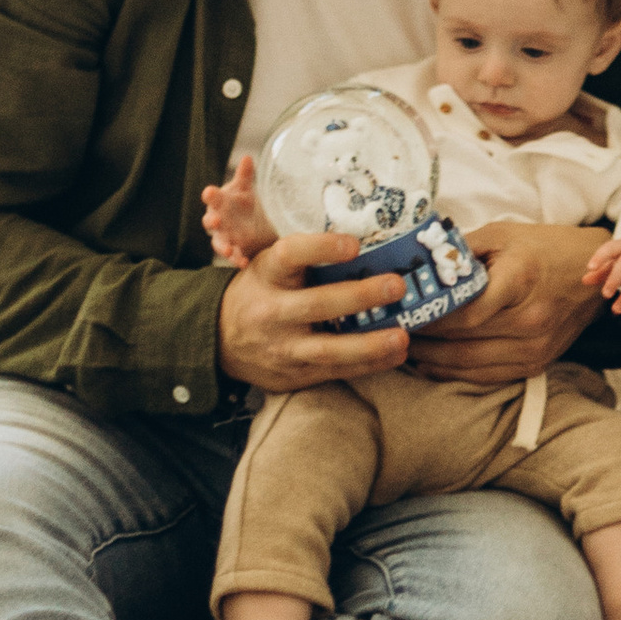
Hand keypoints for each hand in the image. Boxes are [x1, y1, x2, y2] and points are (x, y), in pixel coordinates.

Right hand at [202, 154, 275, 267]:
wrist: (249, 224)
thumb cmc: (241, 202)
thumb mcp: (245, 188)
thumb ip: (245, 175)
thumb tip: (247, 157)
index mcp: (219, 203)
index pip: (212, 198)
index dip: (211, 195)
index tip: (209, 191)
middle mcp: (217, 221)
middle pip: (210, 222)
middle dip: (211, 221)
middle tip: (214, 220)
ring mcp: (224, 237)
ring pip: (219, 243)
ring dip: (223, 247)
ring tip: (229, 251)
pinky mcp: (233, 250)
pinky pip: (233, 257)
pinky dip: (237, 260)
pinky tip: (243, 263)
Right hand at [215, 229, 407, 389]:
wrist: (218, 340)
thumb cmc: (260, 291)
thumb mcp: (269, 266)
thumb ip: (306, 257)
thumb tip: (368, 244)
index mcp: (266, 274)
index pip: (290, 255)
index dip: (321, 248)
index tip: (354, 245)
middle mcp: (271, 312)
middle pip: (317, 305)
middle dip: (360, 296)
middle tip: (397, 286)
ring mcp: (281, 348)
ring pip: (328, 350)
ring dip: (369, 345)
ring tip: (402, 336)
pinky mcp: (292, 375)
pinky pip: (335, 371)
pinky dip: (368, 364)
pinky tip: (395, 354)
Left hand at [402, 223, 610, 387]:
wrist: (594, 277)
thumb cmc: (545, 248)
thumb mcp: (503, 234)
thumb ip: (462, 250)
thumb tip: (420, 263)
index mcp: (520, 280)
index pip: (464, 312)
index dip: (428, 317)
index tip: (402, 312)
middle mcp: (530, 319)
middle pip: (462, 341)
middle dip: (422, 339)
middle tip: (392, 331)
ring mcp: (535, 347)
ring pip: (470, 364)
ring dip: (432, 360)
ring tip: (404, 348)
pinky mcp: (537, 363)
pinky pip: (487, 377)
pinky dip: (455, 374)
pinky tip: (432, 364)